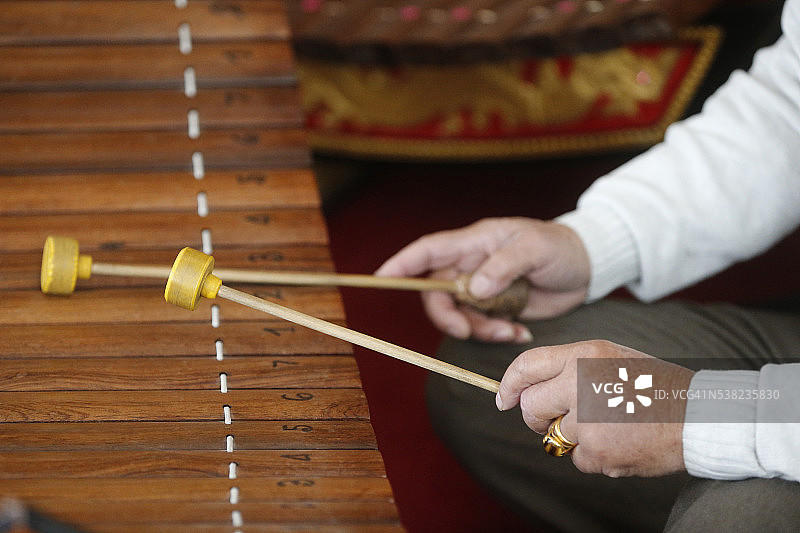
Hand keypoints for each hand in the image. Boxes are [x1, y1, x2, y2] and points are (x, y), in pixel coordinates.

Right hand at [375, 217, 590, 341]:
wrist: (587, 268)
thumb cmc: (560, 247)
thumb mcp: (535, 248)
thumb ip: (503, 265)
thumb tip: (472, 289)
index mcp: (475, 243)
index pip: (430, 251)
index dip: (403, 263)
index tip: (381, 278)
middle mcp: (472, 266)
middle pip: (437, 293)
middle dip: (446, 316)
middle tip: (466, 331)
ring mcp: (484, 290)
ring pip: (459, 315)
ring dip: (478, 330)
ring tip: (510, 331)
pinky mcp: (497, 309)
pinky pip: (482, 327)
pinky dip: (497, 336)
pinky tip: (521, 333)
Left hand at [496, 340, 694, 477]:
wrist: (698, 416)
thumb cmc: (653, 386)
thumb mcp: (610, 358)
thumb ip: (569, 368)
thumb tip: (525, 390)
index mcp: (584, 354)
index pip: (527, 365)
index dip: (509, 384)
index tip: (504, 398)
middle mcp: (581, 382)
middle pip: (531, 406)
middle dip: (537, 418)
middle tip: (555, 420)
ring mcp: (588, 418)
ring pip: (555, 436)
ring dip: (574, 438)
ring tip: (609, 425)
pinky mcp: (598, 449)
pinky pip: (578, 459)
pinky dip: (594, 457)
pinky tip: (620, 442)